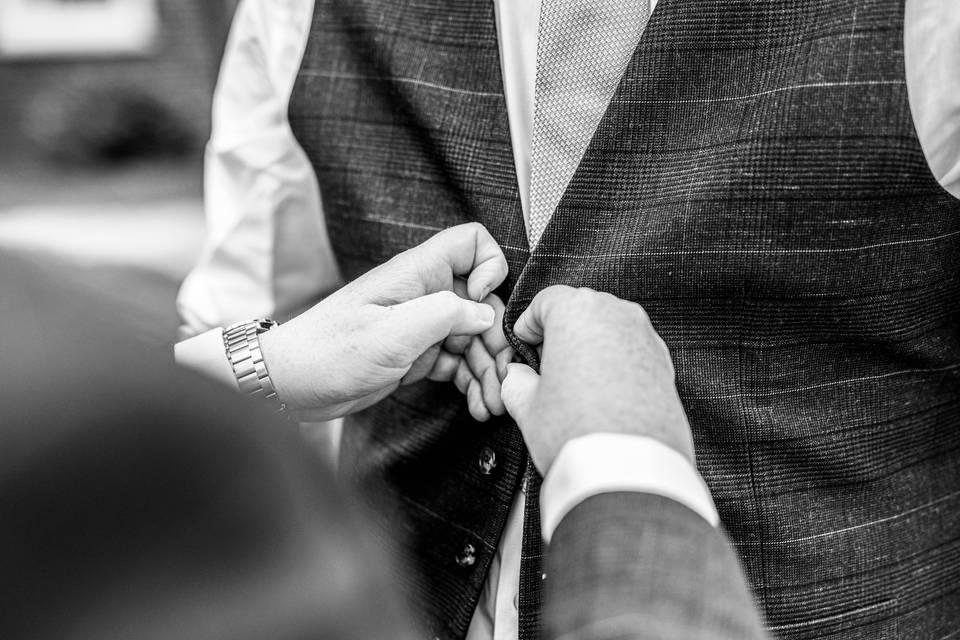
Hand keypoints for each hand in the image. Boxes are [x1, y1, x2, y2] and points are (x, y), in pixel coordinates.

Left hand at [259, 223, 507, 420]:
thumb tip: (485, 312)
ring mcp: (419, 325)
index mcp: (416, 274)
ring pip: (472, 337)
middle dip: (496, 338)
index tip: (484, 305)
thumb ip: (445, 314)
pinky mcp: (414, 354)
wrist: (290, 386)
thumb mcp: (392, 333)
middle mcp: (422, 295)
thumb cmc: (327, 353)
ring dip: (487, 369)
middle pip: (481, 301)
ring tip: (492, 401)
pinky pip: (455, 362)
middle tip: (503, 375)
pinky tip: (475, 401)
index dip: (490, 268)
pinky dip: (469, 381)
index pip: (471, 243)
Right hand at [500, 286, 693, 474]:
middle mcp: (616, 314)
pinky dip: (615, 364)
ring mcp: (645, 337)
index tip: (523, 347)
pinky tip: (601, 396)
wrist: (629, 472)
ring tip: (573, 387)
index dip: (527, 326)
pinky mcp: (664, 363)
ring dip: (589, 348)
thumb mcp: (526, 405)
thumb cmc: (579, 434)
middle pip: (579, 310)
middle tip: (545, 369)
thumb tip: (516, 376)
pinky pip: (631, 351)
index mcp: (577, 311)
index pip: (544, 301)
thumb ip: (515, 380)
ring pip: (608, 329)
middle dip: (560, 335)